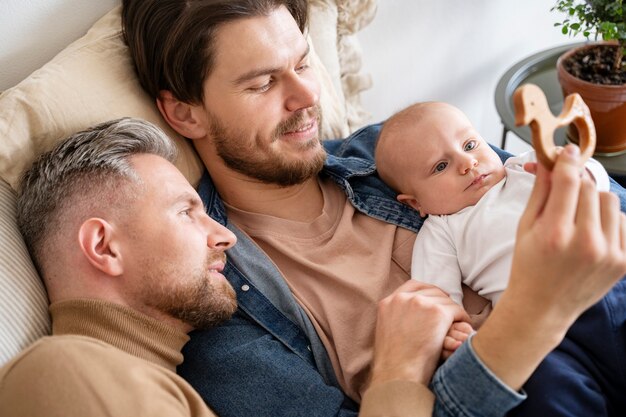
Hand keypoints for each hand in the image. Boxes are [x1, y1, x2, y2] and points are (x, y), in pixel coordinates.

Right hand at [368, 281, 468, 388]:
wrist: (397, 375)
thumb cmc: (393, 363)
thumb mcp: (386, 332)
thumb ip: (396, 318)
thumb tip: (408, 318)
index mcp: (388, 302)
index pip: (412, 286)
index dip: (428, 291)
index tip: (437, 298)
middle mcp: (403, 299)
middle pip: (431, 291)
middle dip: (443, 302)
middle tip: (451, 314)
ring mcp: (420, 303)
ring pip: (445, 300)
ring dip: (453, 311)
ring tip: (458, 323)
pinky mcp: (437, 312)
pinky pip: (456, 310)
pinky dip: (462, 318)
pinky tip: (464, 326)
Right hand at [512, 144, 625, 324]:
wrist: (542, 307)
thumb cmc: (528, 266)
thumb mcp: (525, 227)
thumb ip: (541, 192)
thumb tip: (550, 162)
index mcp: (555, 234)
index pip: (569, 181)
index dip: (568, 161)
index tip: (568, 152)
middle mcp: (586, 244)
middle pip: (590, 188)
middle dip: (577, 184)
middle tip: (565, 191)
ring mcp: (609, 254)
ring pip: (609, 202)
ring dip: (593, 202)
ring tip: (577, 218)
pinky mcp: (623, 262)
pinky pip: (621, 222)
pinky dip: (606, 220)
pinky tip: (589, 233)